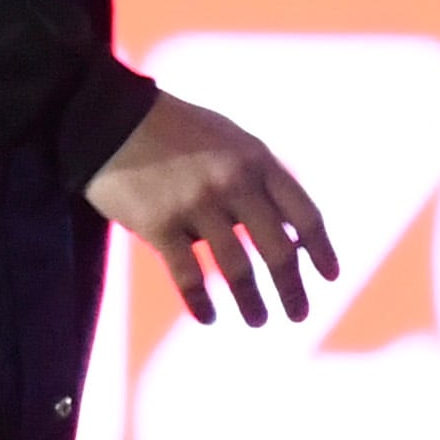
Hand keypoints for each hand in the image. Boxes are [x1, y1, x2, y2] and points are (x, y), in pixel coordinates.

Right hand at [88, 87, 338, 325]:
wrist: (109, 118)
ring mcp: (195, 204)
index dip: (322, 250)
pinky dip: (201, 304)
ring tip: (259, 320)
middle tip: (299, 314)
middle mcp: (233, 183)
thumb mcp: (232, 140)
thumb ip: (263, 179)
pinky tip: (208, 318)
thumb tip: (295, 233)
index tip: (330, 277)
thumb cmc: (178, 131)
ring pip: (237, 270)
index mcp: (257, 160)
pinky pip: (189, 277)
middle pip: (278, 250)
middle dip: (293, 289)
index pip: (305, 215)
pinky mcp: (158, 224)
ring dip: (252, 303)